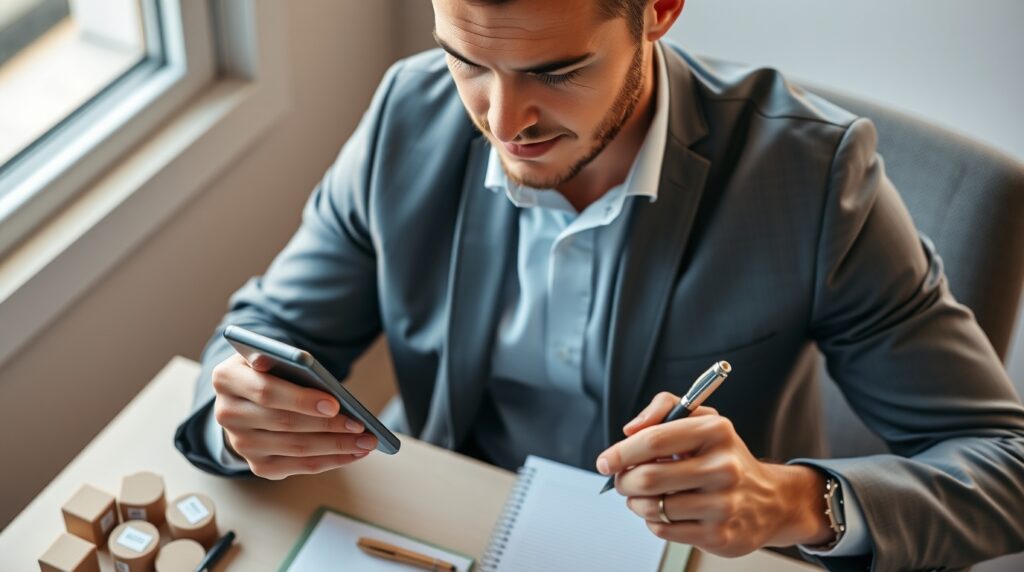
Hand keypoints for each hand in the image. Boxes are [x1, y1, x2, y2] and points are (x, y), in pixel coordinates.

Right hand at [211, 353, 377, 479]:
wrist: (248, 394)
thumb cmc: (269, 369)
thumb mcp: (272, 355)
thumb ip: (286, 360)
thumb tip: (318, 379)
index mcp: (226, 378)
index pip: (266, 392)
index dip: (301, 400)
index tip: (334, 403)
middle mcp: (227, 414)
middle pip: (284, 424)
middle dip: (328, 425)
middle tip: (362, 426)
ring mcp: (241, 444)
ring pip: (296, 448)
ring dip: (336, 446)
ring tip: (367, 441)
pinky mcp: (258, 465)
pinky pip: (300, 466)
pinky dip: (331, 460)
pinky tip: (354, 453)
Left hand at [596, 392, 832, 555]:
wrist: (770, 500)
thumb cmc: (725, 457)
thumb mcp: (703, 419)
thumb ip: (664, 407)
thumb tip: (631, 429)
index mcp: (716, 432)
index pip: (654, 440)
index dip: (621, 452)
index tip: (605, 461)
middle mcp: (723, 468)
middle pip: (648, 478)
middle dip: (624, 481)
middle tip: (622, 480)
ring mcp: (723, 504)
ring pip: (653, 507)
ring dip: (636, 503)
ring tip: (643, 496)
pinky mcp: (719, 535)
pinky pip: (664, 530)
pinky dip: (654, 521)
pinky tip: (665, 511)